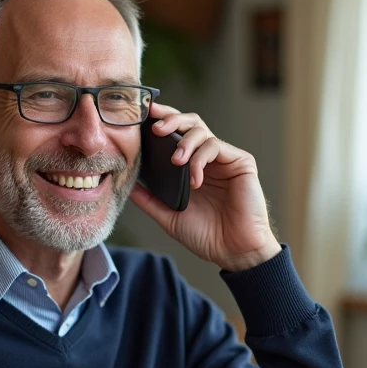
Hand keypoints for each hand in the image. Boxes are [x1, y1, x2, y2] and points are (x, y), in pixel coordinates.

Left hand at [130, 103, 280, 271]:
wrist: (234, 252)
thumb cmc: (207, 235)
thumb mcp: (169, 217)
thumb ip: (149, 200)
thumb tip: (126, 186)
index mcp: (191, 167)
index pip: (176, 135)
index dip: (162, 121)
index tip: (144, 116)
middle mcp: (208, 159)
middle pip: (189, 123)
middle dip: (171, 119)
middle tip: (156, 127)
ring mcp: (224, 159)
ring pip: (202, 130)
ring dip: (184, 142)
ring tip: (175, 161)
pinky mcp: (241, 162)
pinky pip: (215, 147)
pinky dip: (200, 161)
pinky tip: (195, 181)